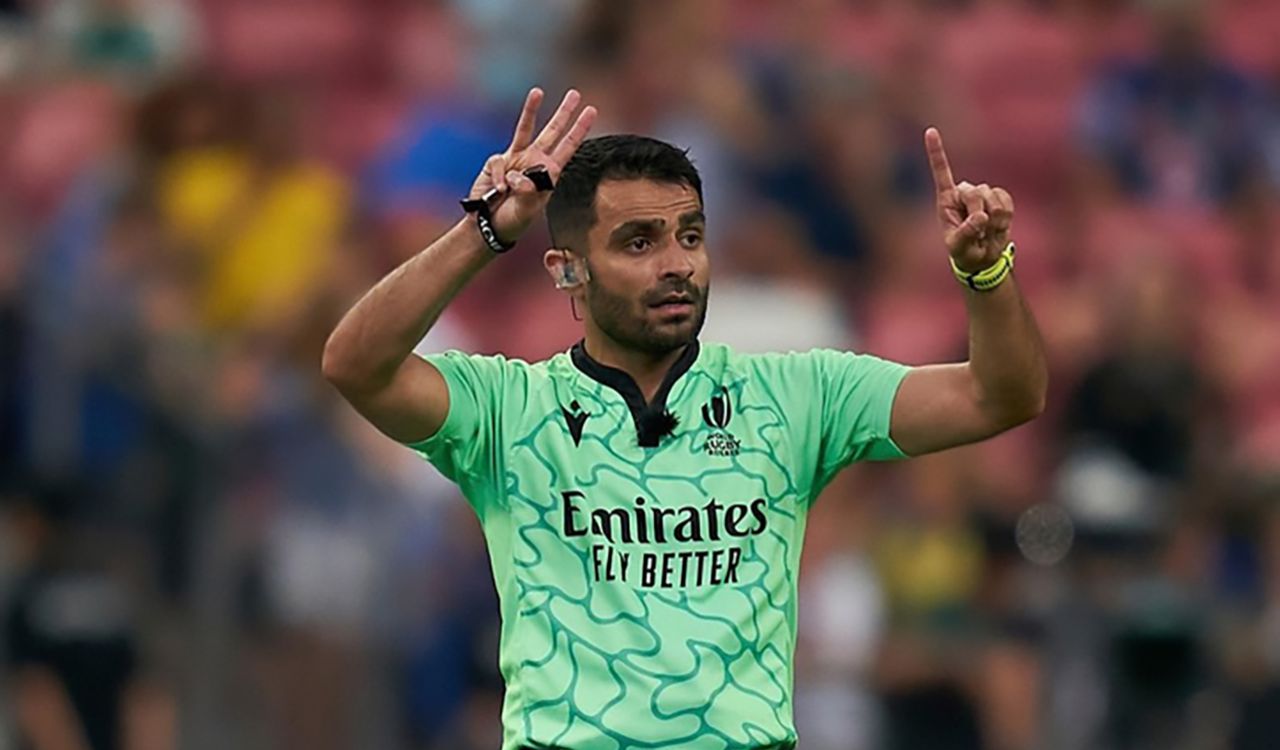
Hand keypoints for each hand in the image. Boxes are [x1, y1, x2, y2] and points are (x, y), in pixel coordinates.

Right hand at [469, 88, 596, 243]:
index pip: (568, 147)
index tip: (591, 111)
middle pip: (552, 132)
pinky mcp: (497, 162)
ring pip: (525, 130)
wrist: (489, 225)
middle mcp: (534, 162)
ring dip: (531, 110)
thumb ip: (527, 193)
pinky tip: (499, 191)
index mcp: (549, 173)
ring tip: (539, 92)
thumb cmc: (514, 220)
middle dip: (563, 113)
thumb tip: (520, 177)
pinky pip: (500, 163)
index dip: (579, 130)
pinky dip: (500, 179)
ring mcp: (515, 159)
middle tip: (575, 93)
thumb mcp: (527, 210)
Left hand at [925, 128, 1013, 273]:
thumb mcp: (958, 247)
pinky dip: (1005, 215)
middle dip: (978, 213)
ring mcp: (982, 194)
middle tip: (978, 231)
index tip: (930, 130)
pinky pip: (1005, 200)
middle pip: (974, 192)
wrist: (982, 258)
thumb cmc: (963, 252)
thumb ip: (966, 233)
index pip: (941, 173)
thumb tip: (981, 217)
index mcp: (946, 200)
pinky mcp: (999, 198)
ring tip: (986, 232)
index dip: (936, 152)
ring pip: (992, 196)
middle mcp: (963, 192)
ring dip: (993, 218)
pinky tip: (998, 225)